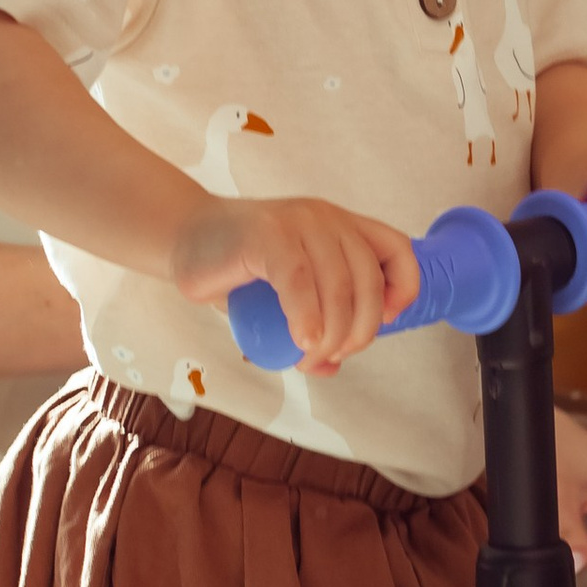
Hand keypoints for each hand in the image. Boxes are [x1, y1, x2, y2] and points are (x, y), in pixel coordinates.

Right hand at [170, 192, 419, 367]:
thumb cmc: (237, 271)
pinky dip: (306, 317)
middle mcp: (327, 219)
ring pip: (338, 285)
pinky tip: (301, 342)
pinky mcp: (267, 234)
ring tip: (306, 358)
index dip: (403, 289)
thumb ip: (312, 326)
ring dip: (331, 334)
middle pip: (369, 280)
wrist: (183, 240)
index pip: (397, 250)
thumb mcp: (284, 299)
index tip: (383, 322)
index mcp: (341, 227)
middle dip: (359, 331)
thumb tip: (332, 367)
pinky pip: (300, 281)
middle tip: (330, 355)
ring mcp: (298, 222)